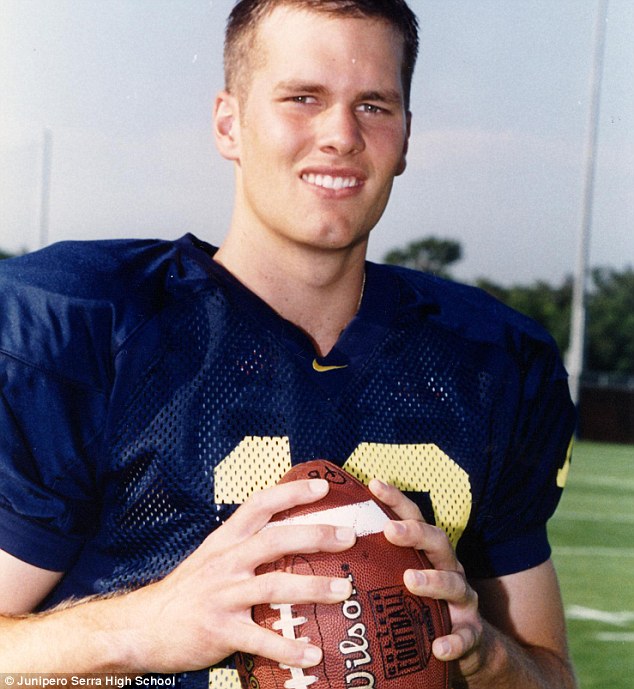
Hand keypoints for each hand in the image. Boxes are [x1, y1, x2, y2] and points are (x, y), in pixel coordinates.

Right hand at [129, 478, 355, 672]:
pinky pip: (260, 640)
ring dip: (313, 588)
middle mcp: (226, 561)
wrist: (144, 626)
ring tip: (345, 591)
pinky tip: (312, 654)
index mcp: (226, 539)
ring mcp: (223, 595)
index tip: (322, 487)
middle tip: (349, 536)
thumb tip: (290, 532)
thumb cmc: (189, 589)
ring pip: (275, 585)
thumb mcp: (213, 555)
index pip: (260, 505)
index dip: (291, 492)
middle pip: (276, 539)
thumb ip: (246, 543)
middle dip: (315, 535)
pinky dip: (288, 647)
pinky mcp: (220, 630)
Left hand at [368, 479, 485, 678]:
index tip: (373, 484)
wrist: (469, 646)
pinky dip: (453, 641)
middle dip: (414, 533)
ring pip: (453, 584)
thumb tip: (327, 544)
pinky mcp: (471, 633)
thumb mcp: (401, 579)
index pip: (413, 518)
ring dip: (433, 580)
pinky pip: (465, 637)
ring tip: (410, 580)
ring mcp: (463, 600)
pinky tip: (439, 647)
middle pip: (437, 541)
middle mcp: (449, 568)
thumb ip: (376, 562)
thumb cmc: (422, 605)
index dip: (396, 500)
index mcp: (428, 552)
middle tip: (389, 530)